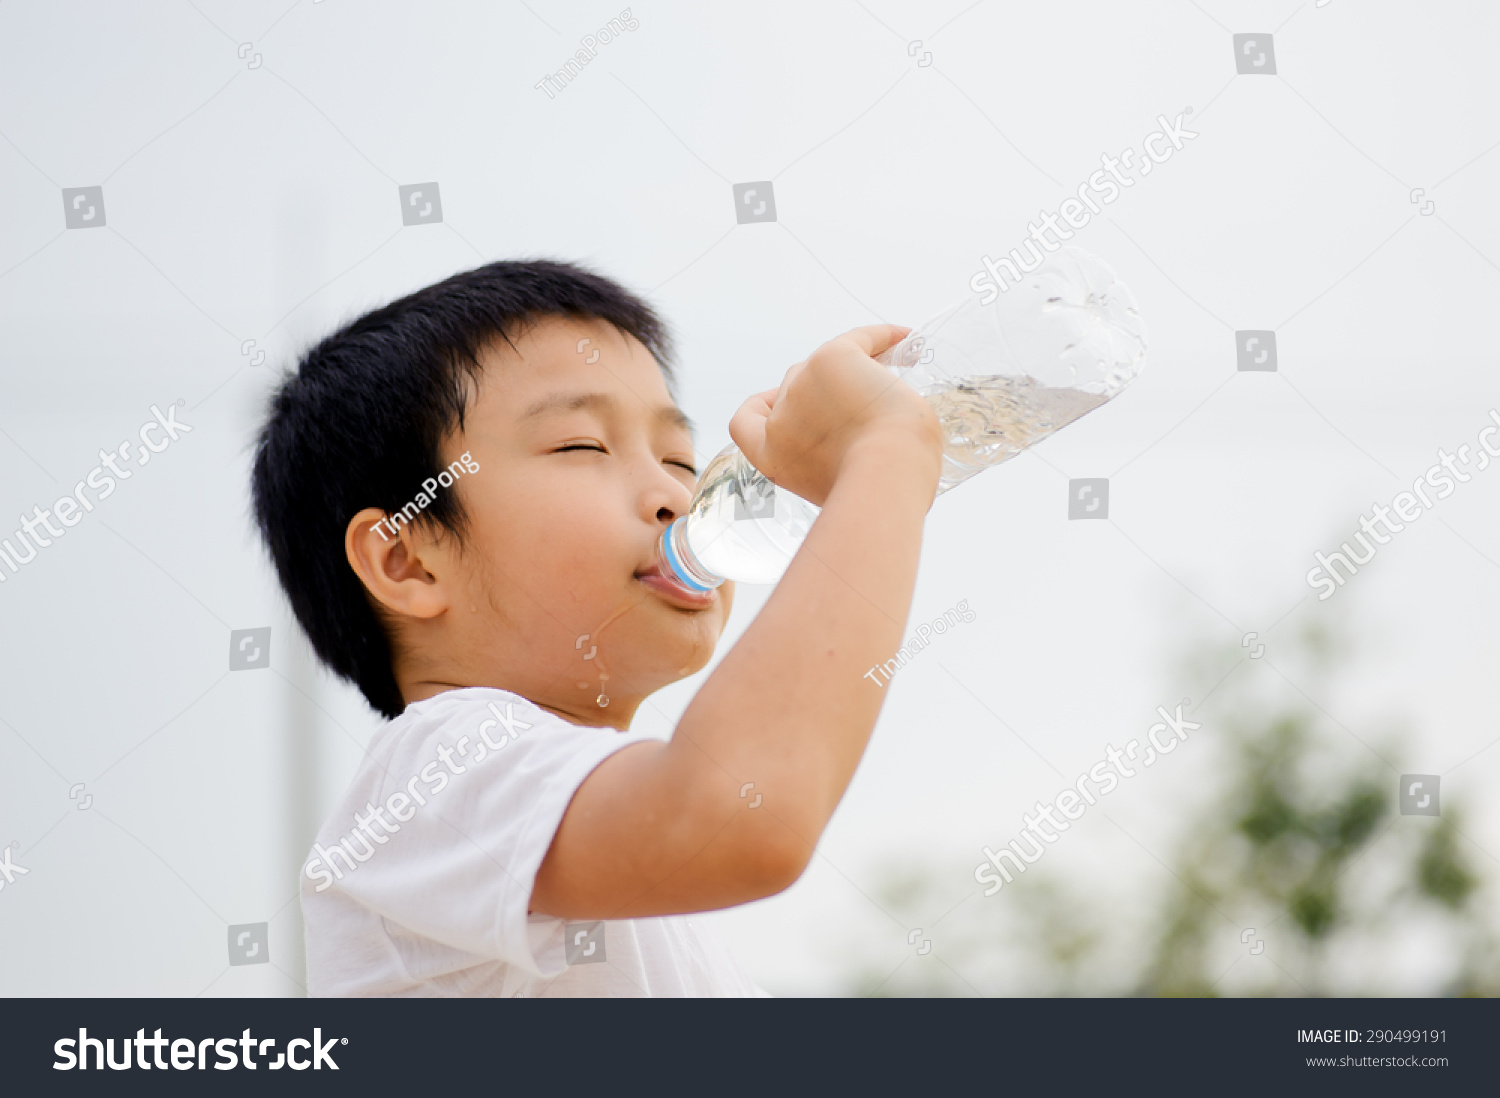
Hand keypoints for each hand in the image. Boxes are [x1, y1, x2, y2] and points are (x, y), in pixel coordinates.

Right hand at [728, 324, 943, 506]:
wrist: (887, 478)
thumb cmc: (876, 492)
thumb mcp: (839, 487)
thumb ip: (833, 468)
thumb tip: (861, 446)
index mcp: (774, 459)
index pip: (744, 424)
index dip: (762, 411)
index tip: (782, 408)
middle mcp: (780, 421)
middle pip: (793, 390)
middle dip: (824, 394)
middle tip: (864, 403)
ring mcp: (802, 387)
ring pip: (826, 367)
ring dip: (852, 369)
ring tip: (889, 375)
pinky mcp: (832, 359)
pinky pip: (859, 339)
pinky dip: (882, 336)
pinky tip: (903, 337)